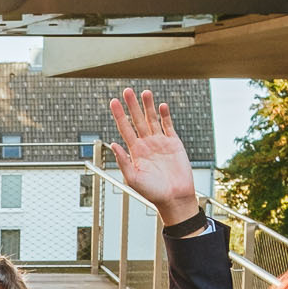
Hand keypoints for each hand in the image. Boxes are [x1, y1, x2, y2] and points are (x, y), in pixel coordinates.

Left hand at [108, 88, 201, 227]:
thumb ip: (123, 161)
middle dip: (132, 106)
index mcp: (135, 152)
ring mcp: (160, 142)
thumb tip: (113, 144)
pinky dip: (165, 116)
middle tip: (127, 91)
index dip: (119, 115)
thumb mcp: (133, 178)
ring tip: (144, 92)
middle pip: (137, 120)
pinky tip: (161, 106)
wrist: (174, 198)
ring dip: (148, 106)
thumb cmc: (152, 192)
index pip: (125, 129)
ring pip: (152, 120)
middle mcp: (146, 144)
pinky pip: (168, 126)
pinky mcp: (174, 143)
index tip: (113, 102)